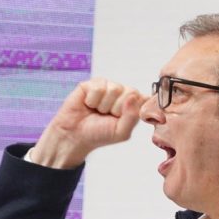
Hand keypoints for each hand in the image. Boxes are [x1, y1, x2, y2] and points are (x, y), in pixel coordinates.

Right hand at [31, 78, 147, 168]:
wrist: (74, 135)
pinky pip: (99, 87)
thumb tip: (134, 96)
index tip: (122, 119)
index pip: (144, 98)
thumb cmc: (99, 134)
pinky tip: (88, 104)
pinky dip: (92, 100)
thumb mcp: (121, 132)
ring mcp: (108, 87)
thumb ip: (132, 116)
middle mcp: (122, 94)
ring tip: (97, 111)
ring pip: (115, 89)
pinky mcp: (92, 83)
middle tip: (107, 116)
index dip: (134, 108)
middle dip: (118, 108)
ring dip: (104, 105)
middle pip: (131, 92)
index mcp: (133, 105)